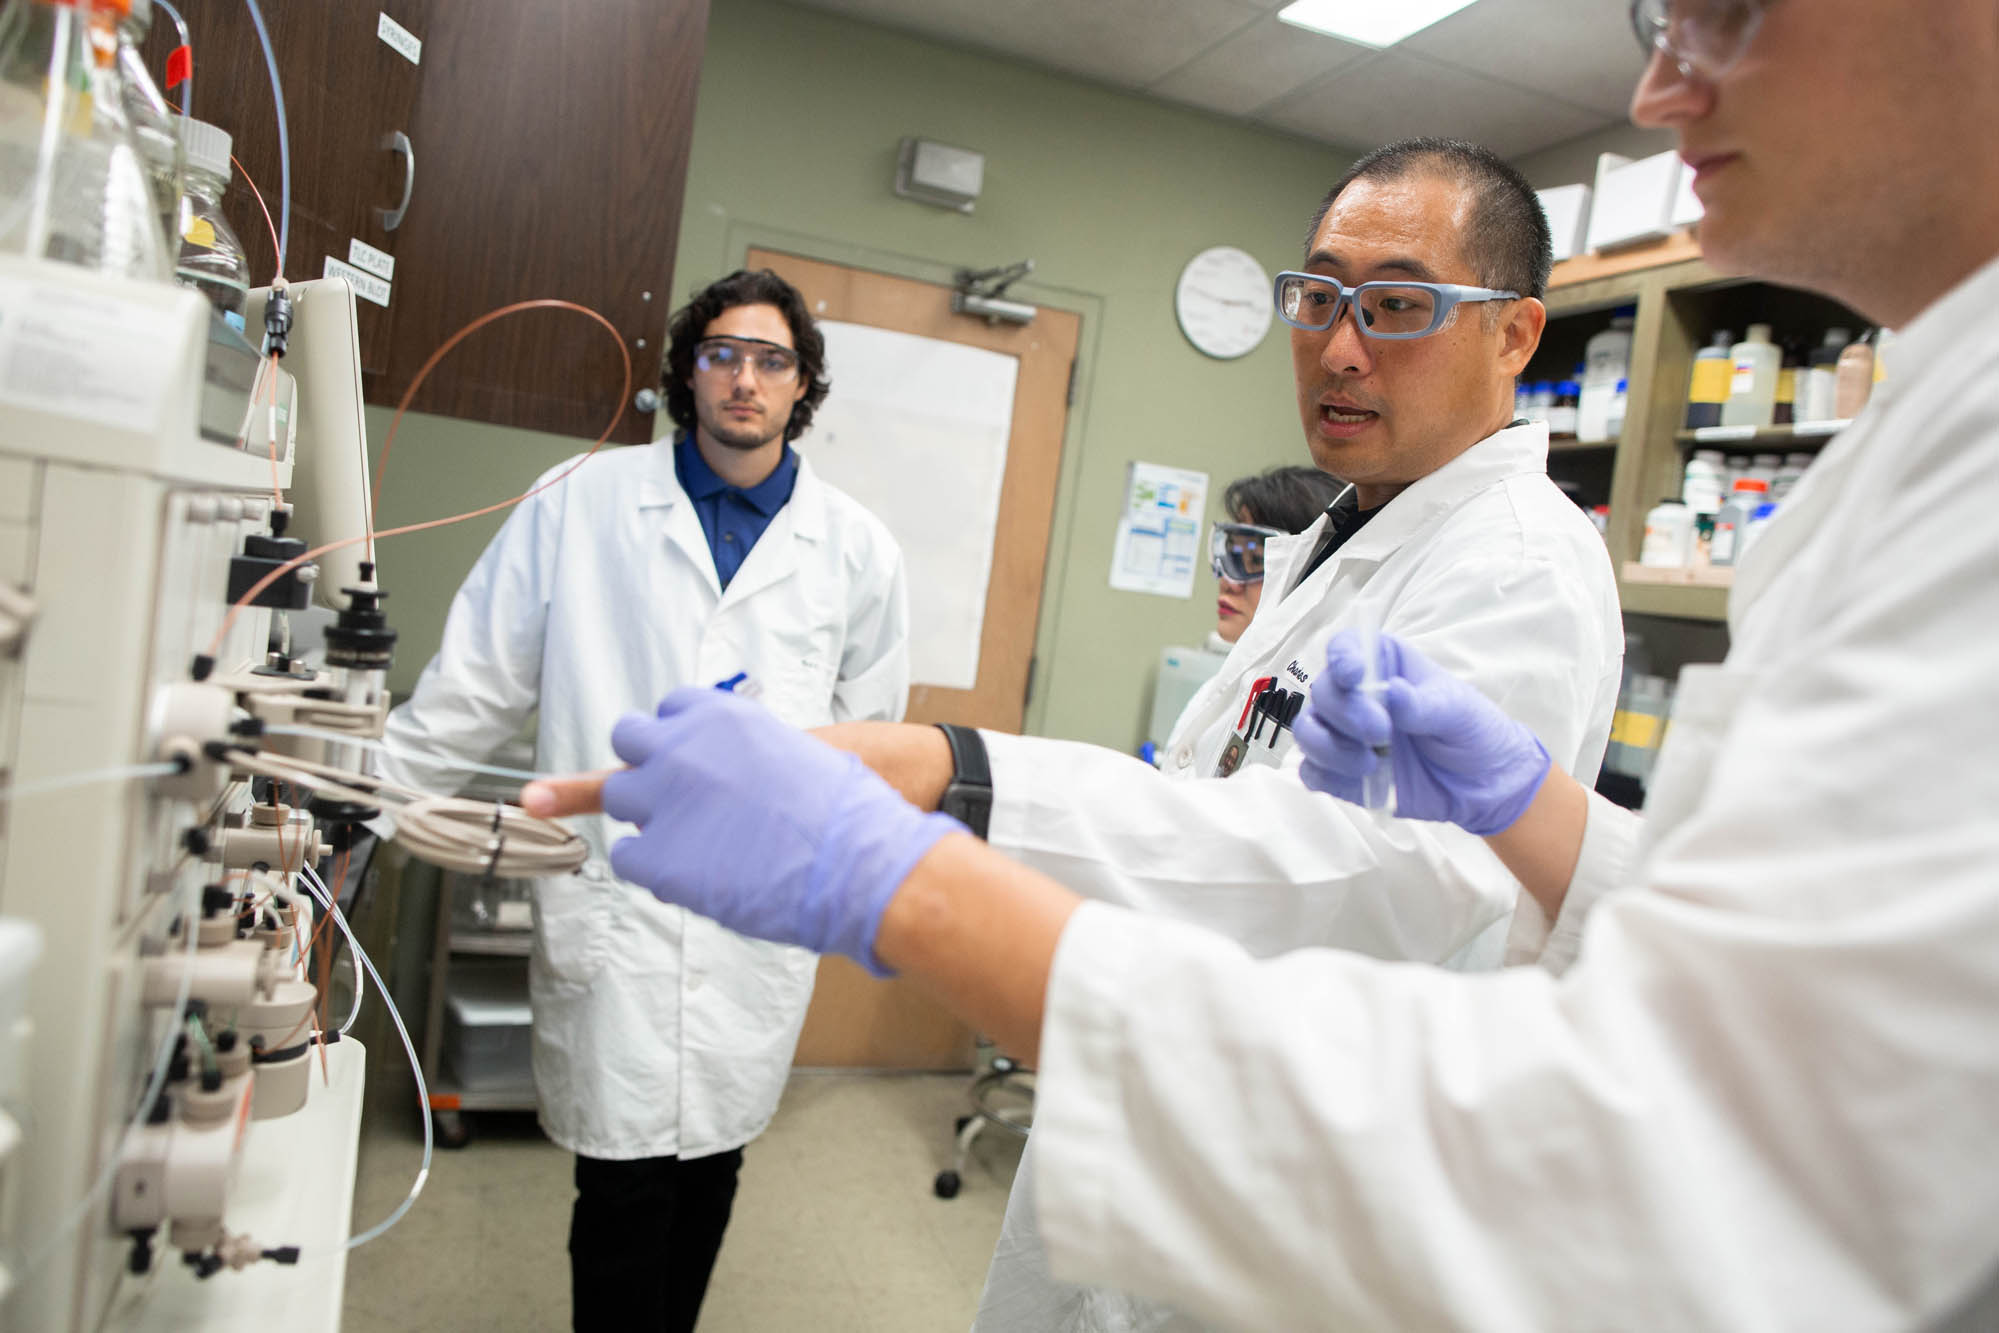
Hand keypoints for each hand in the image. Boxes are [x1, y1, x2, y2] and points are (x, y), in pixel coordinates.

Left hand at [596, 689, 962, 974]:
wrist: (857, 863)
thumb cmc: (842, 811)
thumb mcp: (794, 751)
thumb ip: (746, 754)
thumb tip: (730, 779)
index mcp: (719, 715)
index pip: (669, 709)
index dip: (680, 738)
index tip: (692, 761)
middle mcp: (681, 747)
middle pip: (628, 738)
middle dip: (646, 763)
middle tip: (673, 796)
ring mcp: (664, 800)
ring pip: (618, 795)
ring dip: (646, 815)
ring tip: (692, 844)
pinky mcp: (657, 856)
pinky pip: (626, 856)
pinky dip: (650, 868)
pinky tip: (690, 877)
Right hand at [1293, 630, 1551, 835]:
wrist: (1485, 784)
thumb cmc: (1473, 731)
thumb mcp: (1458, 711)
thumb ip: (1423, 704)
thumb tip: (1393, 692)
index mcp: (1383, 664)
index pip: (1345, 648)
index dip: (1341, 658)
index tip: (1354, 675)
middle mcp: (1355, 695)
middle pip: (1322, 692)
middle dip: (1346, 714)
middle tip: (1382, 734)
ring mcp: (1345, 735)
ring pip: (1307, 731)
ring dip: (1330, 748)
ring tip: (1371, 763)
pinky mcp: (1341, 772)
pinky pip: (1312, 771)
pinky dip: (1327, 775)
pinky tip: (1361, 779)